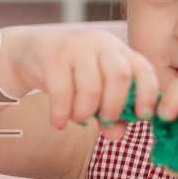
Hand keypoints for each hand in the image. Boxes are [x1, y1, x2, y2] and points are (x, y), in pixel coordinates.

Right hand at [11, 29, 159, 138]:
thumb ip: (110, 113)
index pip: (143, 69)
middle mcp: (100, 43)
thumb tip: (116, 136)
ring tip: (78, 119)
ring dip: (85, 112)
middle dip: (114, 106)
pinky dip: (62, 114)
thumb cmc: (70, 75)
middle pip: (120, 76)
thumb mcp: (94, 92)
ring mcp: (75, 47)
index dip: (148, 94)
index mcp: (118, 50)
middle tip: (104, 120)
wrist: (29, 53)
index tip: (143, 116)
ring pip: (91, 87)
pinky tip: (58, 124)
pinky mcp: (52, 57)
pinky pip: (62, 93)